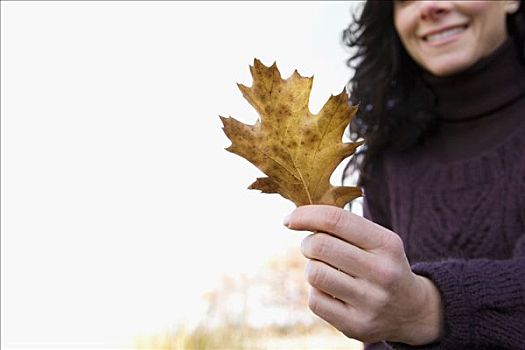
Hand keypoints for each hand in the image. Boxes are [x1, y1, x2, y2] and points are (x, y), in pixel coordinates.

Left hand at [284, 205, 442, 344]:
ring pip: (314, 274)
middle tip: (314, 248)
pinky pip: (315, 300)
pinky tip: (332, 292)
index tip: (289, 220)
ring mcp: (370, 302)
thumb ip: (344, 226)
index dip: (305, 215)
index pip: (336, 220)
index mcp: (387, 244)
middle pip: (320, 246)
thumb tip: (297, 215)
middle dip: (308, 244)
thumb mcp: (376, 240)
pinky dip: (317, 292)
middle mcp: (382, 272)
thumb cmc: (380, 264)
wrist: (410, 311)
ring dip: (312, 268)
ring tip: (326, 270)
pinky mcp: (357, 325)